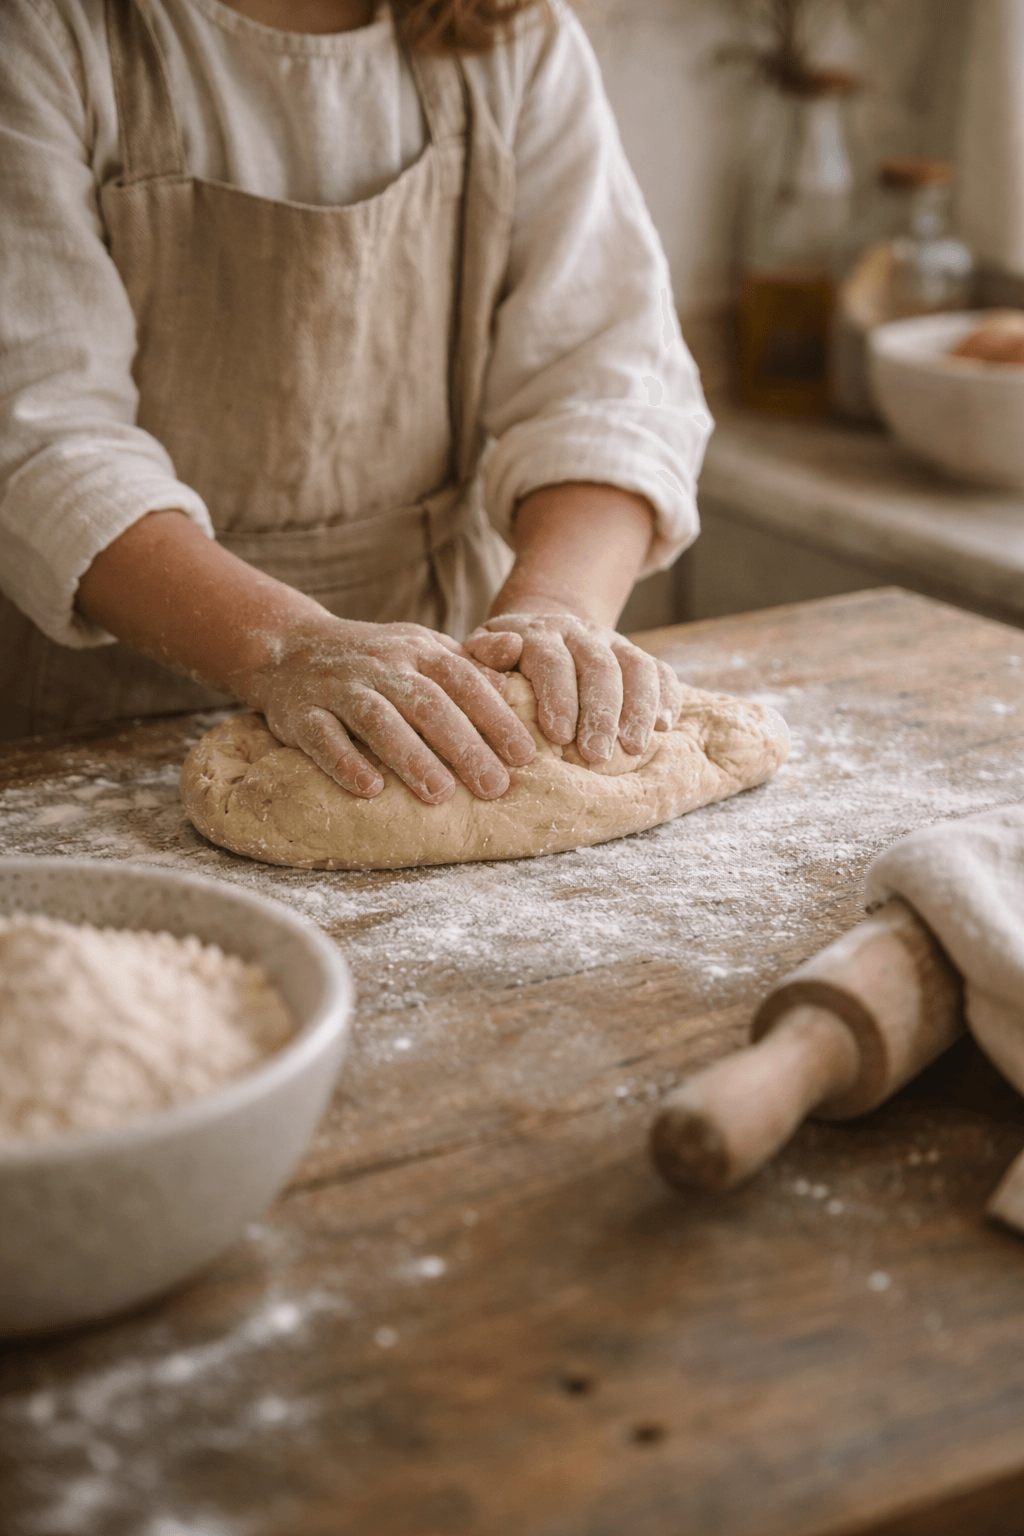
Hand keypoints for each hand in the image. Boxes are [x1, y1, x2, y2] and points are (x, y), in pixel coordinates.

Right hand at [246, 614, 536, 803]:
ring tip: (440, 794)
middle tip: (494, 787)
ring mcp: (339, 688)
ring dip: (410, 757)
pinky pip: (322, 736)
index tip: (524, 756)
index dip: (495, 717)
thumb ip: (471, 660)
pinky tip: (369, 789)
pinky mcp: (301, 714)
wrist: (291, 648)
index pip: (463, 681)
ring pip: (377, 719)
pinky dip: (344, 762)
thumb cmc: (377, 662)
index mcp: (419, 651)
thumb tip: (518, 652)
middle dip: (463, 746)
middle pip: (426, 704)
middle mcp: (381, 666)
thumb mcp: (424, 649)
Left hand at [464, 603, 683, 763]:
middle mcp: (580, 632)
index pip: (552, 660)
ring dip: (637, 709)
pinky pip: (659, 670)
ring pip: (635, 667)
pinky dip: (667, 696)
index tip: (559, 736)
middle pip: (599, 667)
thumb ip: (484, 655)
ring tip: (633, 748)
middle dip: (600, 713)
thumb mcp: (479, 653)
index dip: (558, 697)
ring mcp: (612, 642)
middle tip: (597, 755)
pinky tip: (664, 726)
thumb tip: (507, 649)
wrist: (539, 629)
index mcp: (539, 633)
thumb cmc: (501, 660)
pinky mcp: (633, 656)